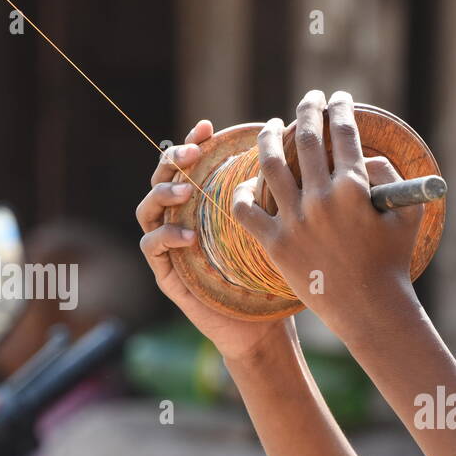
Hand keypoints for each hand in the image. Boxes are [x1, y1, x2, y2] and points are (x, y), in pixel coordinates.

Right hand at [136, 119, 295, 363]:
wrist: (263, 327)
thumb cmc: (272, 276)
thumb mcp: (281, 229)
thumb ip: (280, 194)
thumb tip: (307, 153)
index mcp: (207, 202)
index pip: (192, 162)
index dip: (195, 141)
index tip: (209, 128)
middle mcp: (184, 218)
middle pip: (163, 177)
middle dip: (173, 160)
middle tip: (192, 154)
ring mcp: (171, 245)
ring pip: (148, 207)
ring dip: (164, 193)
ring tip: (186, 192)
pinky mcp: (166, 273)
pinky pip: (150, 246)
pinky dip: (164, 236)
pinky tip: (188, 236)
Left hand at [230, 89, 423, 333]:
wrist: (370, 310)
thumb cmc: (393, 263)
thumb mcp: (406, 216)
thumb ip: (390, 178)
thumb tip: (364, 158)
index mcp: (354, 189)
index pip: (344, 134)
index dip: (341, 109)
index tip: (339, 99)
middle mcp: (321, 199)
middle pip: (307, 139)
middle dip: (308, 110)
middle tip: (310, 99)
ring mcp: (294, 221)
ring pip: (270, 165)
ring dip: (270, 138)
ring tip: (271, 127)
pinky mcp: (275, 244)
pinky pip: (246, 210)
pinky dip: (242, 192)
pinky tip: (246, 183)